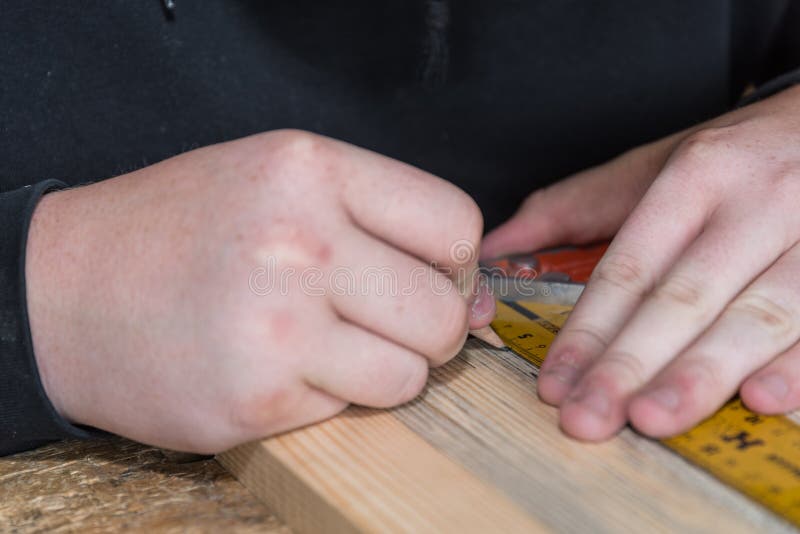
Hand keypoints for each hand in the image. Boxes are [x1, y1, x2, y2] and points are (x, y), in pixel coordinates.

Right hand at [25, 130, 492, 452]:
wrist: (66, 291)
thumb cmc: (180, 231)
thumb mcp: (277, 182)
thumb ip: (380, 222)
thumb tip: (475, 296)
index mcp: (309, 169)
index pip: (454, 223)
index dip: (454, 262)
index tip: (429, 277)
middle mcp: (299, 242)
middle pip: (443, 311)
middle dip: (428, 327)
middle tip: (381, 322)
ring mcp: (277, 326)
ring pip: (410, 374)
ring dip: (384, 369)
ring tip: (329, 347)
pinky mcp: (256, 399)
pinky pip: (352, 409)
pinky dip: (332, 396)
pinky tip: (282, 369)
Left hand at [482, 85, 799, 440]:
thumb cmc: (739, 158)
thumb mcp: (655, 164)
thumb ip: (573, 207)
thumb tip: (497, 246)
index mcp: (698, 175)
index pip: (631, 266)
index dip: (589, 330)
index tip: (556, 383)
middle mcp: (758, 201)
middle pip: (683, 295)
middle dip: (631, 363)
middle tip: (589, 418)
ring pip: (757, 313)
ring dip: (702, 373)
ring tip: (653, 419)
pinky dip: (799, 364)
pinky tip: (764, 399)